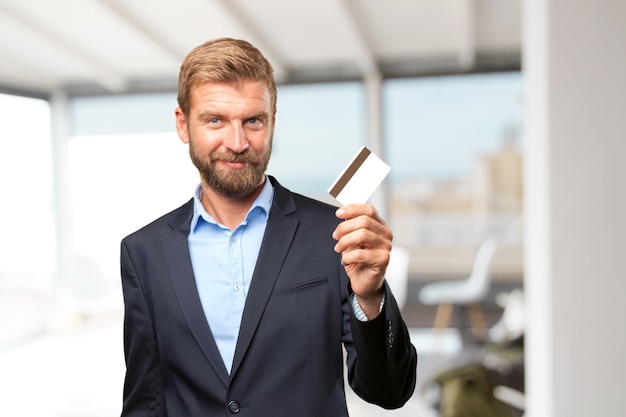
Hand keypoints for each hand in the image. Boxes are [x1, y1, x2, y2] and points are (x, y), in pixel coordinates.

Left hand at [332, 203, 392, 318]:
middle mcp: (385, 234)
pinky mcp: (383, 260)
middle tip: (335, 236)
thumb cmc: (359, 260)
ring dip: (345, 241)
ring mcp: (386, 247)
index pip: (369, 210)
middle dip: (344, 228)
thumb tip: (343, 213)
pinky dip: (348, 257)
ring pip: (362, 235)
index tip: (338, 213)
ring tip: (339, 248)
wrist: (365, 282)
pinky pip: (360, 254)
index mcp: (379, 225)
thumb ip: (351, 226)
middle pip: (364, 221)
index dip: (352, 209)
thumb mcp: (352, 239)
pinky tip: (346, 261)